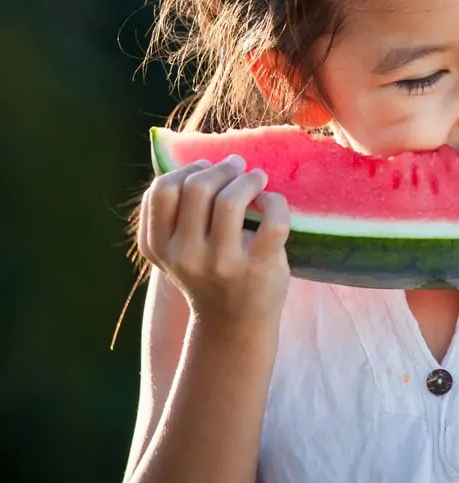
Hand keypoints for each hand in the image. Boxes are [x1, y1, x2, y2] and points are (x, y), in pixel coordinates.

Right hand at [137, 155, 291, 330]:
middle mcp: (186, 255)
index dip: (187, 169)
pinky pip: (272, 219)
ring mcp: (222, 263)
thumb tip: (201, 160)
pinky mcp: (258, 267)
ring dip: (248, 179)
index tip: (205, 169)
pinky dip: (275, 201)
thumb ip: (176, 212)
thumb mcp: (178, 248)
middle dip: (221, 168)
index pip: (161, 191)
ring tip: (257, 178)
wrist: (233, 322)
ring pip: (230, 200)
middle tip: (237, 167)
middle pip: (197, 187)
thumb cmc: (208, 272)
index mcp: (160, 246)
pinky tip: (271, 203)